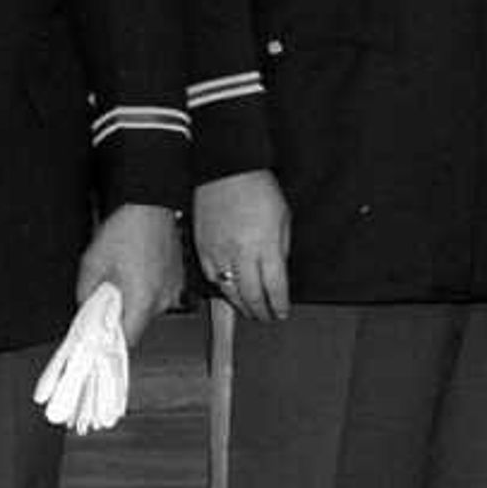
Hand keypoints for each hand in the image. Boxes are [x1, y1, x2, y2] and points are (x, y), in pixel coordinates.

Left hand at [78, 202, 184, 345]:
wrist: (150, 203)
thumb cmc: (125, 228)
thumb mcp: (92, 262)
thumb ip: (86, 293)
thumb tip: (86, 308)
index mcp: (143, 300)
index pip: (128, 340)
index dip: (111, 341)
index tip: (100, 338)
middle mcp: (163, 299)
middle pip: (138, 325)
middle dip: (120, 317)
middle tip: (105, 299)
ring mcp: (174, 289)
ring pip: (149, 310)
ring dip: (134, 302)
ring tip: (122, 278)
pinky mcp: (178, 278)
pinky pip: (159, 294)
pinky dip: (146, 290)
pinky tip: (136, 270)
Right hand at [195, 170, 290, 323]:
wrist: (227, 170)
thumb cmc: (258, 189)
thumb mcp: (283, 219)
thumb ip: (281, 249)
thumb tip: (279, 273)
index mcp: (266, 246)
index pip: (275, 288)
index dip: (279, 305)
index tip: (282, 312)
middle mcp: (242, 253)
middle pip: (252, 295)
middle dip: (261, 312)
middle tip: (266, 317)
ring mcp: (220, 252)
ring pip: (229, 291)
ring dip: (241, 306)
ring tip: (249, 310)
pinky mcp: (203, 247)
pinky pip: (211, 277)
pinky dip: (222, 288)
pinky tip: (229, 291)